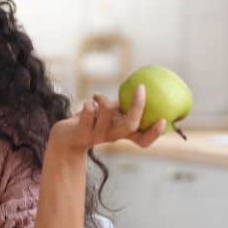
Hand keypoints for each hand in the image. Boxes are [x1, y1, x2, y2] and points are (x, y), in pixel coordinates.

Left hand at [50, 85, 165, 153]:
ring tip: (97, 97)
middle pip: (130, 126)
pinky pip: (88, 113)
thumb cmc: (92, 120)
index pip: (143, 141)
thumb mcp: (111, 114)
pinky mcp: (80, 133)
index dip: (154, 133)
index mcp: (122, 135)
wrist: (65, 137)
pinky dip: (89, 103)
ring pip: (107, 113)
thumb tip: (144, 87)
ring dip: (104, 100)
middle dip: (138, 106)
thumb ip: (125, 106)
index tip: (163, 119)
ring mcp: (96, 137)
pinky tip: (89, 101)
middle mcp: (112, 137)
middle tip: (141, 88)